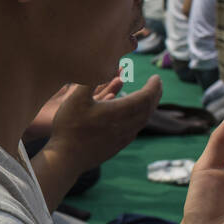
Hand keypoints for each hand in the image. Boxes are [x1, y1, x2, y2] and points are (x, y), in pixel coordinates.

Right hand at [44, 76, 161, 166]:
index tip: (156, 77)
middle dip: (155, 95)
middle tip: (157, 84)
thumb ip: (90, 81)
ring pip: (143, 120)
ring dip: (149, 107)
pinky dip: (140, 119)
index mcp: (119, 112)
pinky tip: (134, 117)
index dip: (154, 86)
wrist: (67, 158)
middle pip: (148, 109)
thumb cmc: (70, 127)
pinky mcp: (117, 146)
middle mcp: (125, 125)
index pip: (146, 97)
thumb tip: (102, 66)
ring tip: (148, 99)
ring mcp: (123, 138)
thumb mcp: (75, 99)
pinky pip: (135, 130)